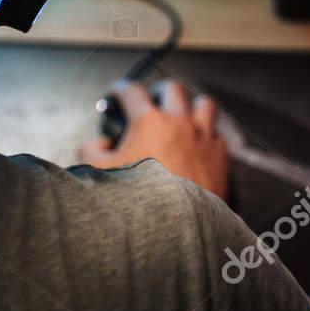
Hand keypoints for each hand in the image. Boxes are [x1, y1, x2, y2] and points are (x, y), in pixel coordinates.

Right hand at [78, 79, 228, 197]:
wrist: (177, 221)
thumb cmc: (140, 196)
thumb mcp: (100, 173)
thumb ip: (90, 152)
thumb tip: (98, 144)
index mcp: (148, 121)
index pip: (131, 91)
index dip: (120, 89)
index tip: (117, 93)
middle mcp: (179, 122)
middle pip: (172, 89)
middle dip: (159, 91)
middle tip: (153, 100)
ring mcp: (203, 136)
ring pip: (204, 105)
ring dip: (192, 107)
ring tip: (184, 116)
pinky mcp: (220, 156)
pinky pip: (217, 136)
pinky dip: (207, 138)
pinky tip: (200, 147)